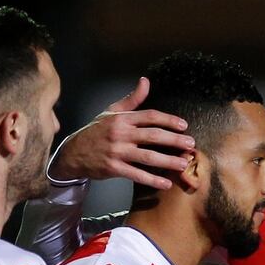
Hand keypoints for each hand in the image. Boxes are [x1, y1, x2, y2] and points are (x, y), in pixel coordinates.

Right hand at [47, 77, 193, 189]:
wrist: (74, 153)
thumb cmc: (96, 131)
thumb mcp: (111, 112)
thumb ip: (132, 99)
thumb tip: (146, 81)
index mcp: (122, 119)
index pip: (150, 116)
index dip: (168, 120)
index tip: (183, 125)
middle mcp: (121, 134)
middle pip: (152, 136)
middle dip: (174, 140)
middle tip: (190, 144)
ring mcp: (117, 152)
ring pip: (147, 156)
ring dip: (168, 161)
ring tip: (183, 164)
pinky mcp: (114, 168)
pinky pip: (136, 174)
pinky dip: (152, 179)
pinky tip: (165, 183)